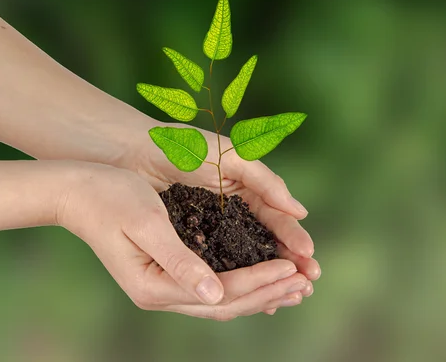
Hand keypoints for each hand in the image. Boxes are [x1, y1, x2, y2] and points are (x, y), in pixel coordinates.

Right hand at [58, 162, 309, 319]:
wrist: (78, 192)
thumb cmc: (110, 198)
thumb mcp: (146, 224)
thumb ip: (180, 262)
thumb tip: (215, 294)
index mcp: (155, 285)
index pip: (222, 291)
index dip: (260, 281)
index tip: (292, 269)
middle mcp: (161, 293)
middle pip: (227, 303)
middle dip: (268, 292)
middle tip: (305, 284)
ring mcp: (163, 286)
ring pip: (222, 299)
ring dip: (260, 292)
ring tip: (293, 287)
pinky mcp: (168, 271)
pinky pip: (213, 287)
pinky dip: (242, 284)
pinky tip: (261, 280)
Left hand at [129, 119, 320, 311]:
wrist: (136, 151)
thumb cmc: (184, 146)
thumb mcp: (230, 156)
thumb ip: (265, 181)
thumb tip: (300, 212)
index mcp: (248, 188)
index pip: (277, 218)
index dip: (294, 238)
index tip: (309, 258)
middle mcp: (235, 211)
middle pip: (267, 242)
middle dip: (290, 262)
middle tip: (309, 283)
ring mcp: (214, 228)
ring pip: (246, 258)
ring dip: (267, 277)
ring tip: (288, 298)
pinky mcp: (192, 242)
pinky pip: (218, 264)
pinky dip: (235, 280)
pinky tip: (251, 298)